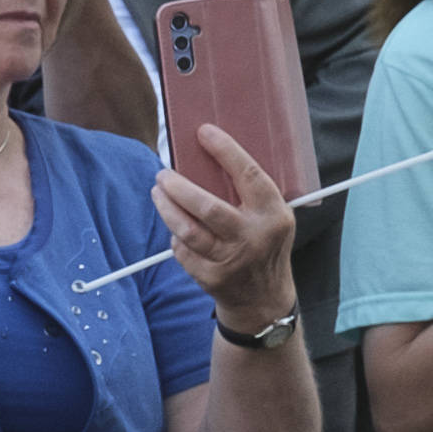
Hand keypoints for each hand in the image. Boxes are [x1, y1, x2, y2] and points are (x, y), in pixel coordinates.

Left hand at [154, 125, 299, 333]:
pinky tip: (174, 226)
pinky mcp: (211, 278)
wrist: (264, 299)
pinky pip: (182, 251)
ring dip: (166, 209)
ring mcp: (232, 260)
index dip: (225, 151)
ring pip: (188, 231)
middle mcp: (254, 237)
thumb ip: (249, 193)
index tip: (204, 132)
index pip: (249, 175)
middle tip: (162, 173)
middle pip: (208, 207)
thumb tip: (208, 157)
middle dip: (179, 187)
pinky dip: (175, 236)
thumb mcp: (272, 217)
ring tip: (157, 192)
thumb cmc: (264, 244)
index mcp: (274, 214)